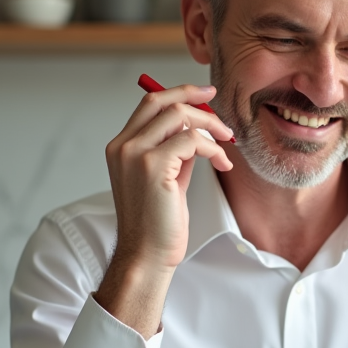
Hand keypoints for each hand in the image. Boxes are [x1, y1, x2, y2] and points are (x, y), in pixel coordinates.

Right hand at [94, 83, 233, 334]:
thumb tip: (197, 129)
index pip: (149, 104)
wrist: (147, 254)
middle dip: (193, 96)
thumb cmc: (157, 222)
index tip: (203, 94)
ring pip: (179, 116)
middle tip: (218, 103)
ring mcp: (135, 154)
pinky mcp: (152, 166)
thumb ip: (175, 151)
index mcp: (121, 147)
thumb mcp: (166, 177)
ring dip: (210, 125)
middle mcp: (123, 146)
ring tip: (226, 142)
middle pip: (161, 101)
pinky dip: (213, 148)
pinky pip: (192, 140)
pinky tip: (221, 163)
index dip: (178, 93)